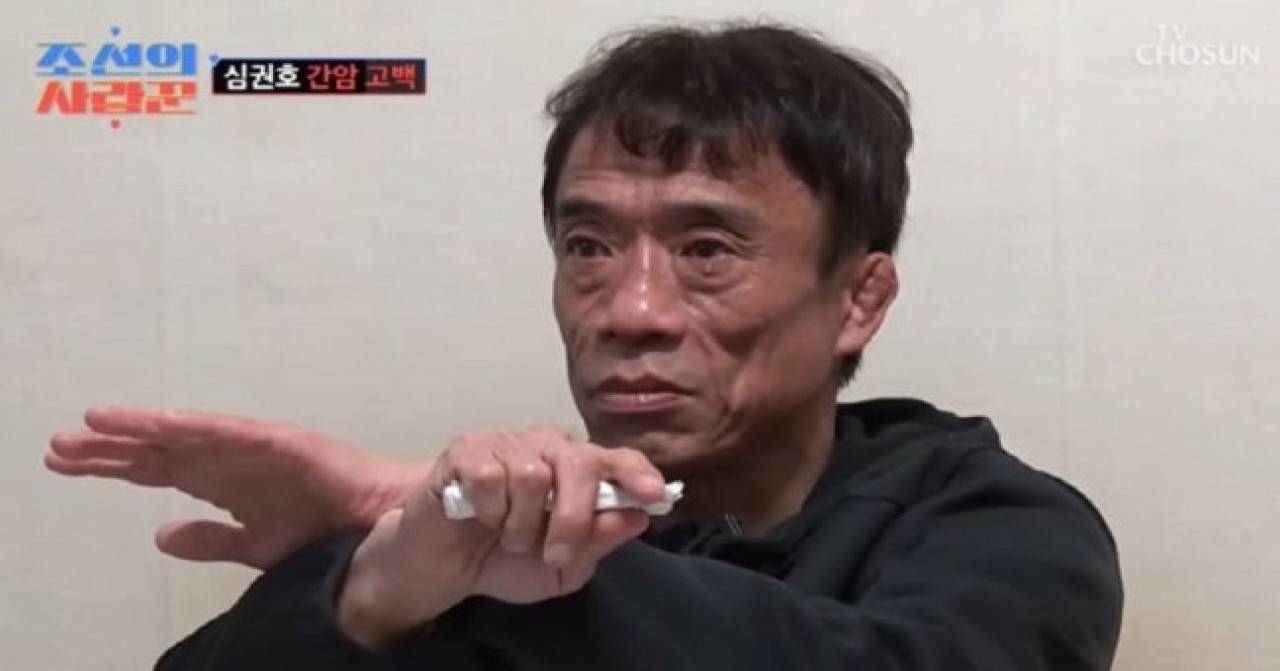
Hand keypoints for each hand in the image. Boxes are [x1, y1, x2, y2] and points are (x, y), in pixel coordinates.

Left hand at [45, 406, 421, 569]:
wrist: (382, 524)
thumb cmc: (326, 529)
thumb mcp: (254, 545)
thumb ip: (209, 539)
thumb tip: (159, 535)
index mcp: (224, 481)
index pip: (156, 469)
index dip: (112, 464)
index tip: (65, 462)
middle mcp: (232, 458)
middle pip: (160, 449)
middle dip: (110, 447)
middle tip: (59, 446)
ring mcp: (256, 447)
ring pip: (189, 434)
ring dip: (143, 428)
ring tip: (94, 423)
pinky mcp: (286, 443)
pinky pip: (237, 434)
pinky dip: (202, 427)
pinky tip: (165, 424)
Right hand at [337, 426, 666, 646]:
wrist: (443, 566)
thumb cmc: (506, 560)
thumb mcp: (562, 567)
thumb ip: (598, 541)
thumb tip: (636, 516)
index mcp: (577, 471)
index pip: (617, 459)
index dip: (637, 473)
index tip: (654, 495)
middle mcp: (548, 448)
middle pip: (578, 464)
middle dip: (572, 518)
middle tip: (554, 554)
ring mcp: (508, 443)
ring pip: (532, 475)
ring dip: (521, 523)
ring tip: (507, 536)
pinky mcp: (468, 450)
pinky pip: (490, 477)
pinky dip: (488, 509)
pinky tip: (479, 516)